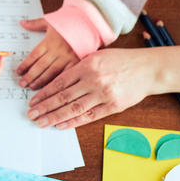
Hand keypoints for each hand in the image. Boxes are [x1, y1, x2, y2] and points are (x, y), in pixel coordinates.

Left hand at [16, 18, 79, 89]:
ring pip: (52, 72)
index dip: (25, 65)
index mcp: (49, 41)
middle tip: (22, 84)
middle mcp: (57, 50)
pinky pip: (65, 74)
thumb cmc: (68, 22)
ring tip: (32, 87)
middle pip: (41, 66)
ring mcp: (67, 57)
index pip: (34, 55)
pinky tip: (51, 88)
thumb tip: (22, 23)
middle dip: (30, 76)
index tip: (18, 72)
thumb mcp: (50, 21)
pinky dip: (57, 82)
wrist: (88, 23)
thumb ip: (35, 24)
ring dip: (41, 81)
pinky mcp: (77, 62)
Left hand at [25, 48, 154, 128]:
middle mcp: (93, 80)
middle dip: (45, 107)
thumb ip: (78, 67)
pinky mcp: (113, 106)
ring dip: (55, 117)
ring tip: (42, 122)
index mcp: (87, 65)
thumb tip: (58, 81)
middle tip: (32, 114)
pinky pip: (89, 116)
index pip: (59, 82)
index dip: (44, 93)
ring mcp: (103, 94)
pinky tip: (62, 124)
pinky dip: (74, 121)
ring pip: (73, 108)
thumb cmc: (121, 60)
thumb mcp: (97, 56)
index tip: (33, 100)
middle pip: (63, 97)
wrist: (147, 68)